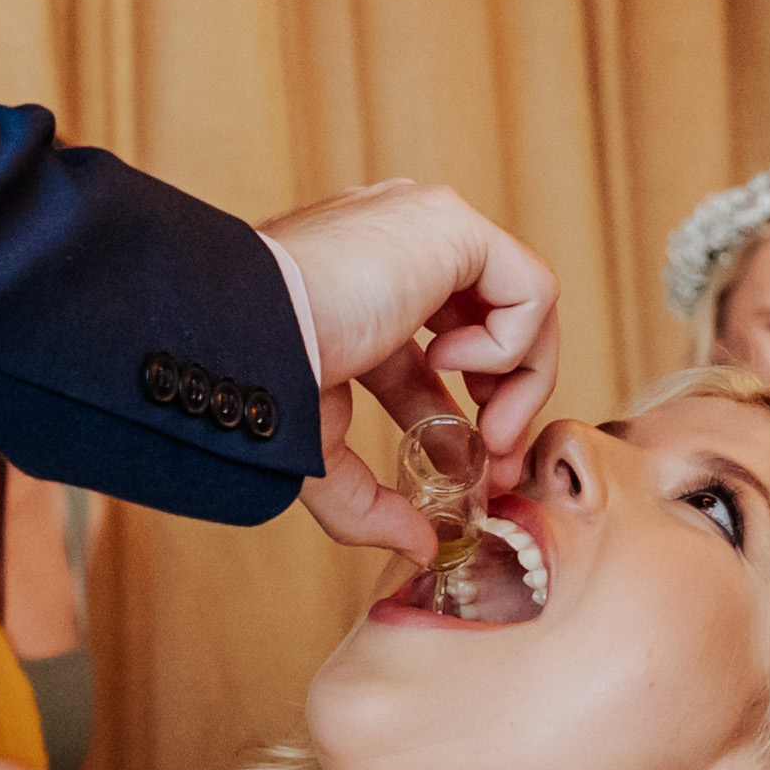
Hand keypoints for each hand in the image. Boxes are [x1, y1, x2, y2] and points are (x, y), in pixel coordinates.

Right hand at [259, 183, 558, 517]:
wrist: (241, 337)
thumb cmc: (255, 383)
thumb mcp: (320, 455)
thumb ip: (369, 502)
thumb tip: (420, 546)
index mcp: (358, 289)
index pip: (438, 353)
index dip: (467, 419)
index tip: (478, 476)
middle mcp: (394, 249)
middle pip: (488, 324)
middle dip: (506, 401)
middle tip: (495, 461)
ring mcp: (421, 227)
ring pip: (521, 305)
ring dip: (519, 382)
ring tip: (485, 428)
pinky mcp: (449, 222)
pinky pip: (528, 289)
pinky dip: (511, 346)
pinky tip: (451, 365)